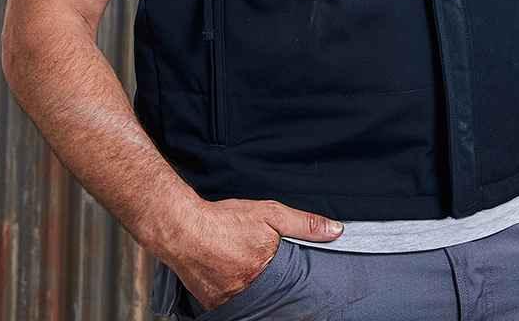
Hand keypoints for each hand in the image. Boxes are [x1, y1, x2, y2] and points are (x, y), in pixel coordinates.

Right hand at [168, 197, 344, 312]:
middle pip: (273, 299)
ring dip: (255, 292)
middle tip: (270, 275)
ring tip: (249, 272)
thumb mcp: (270, 213)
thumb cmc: (225, 220)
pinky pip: (232, 304)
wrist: (183, 229)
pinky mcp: (213, 305)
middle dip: (276, 290)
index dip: (298, 292)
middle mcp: (250, 293)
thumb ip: (304, 224)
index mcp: (268, 273)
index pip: (293, 293)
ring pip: (253, 302)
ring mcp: (230, 302)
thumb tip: (335, 230)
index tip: (304, 291)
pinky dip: (235, 292)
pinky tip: (232, 275)